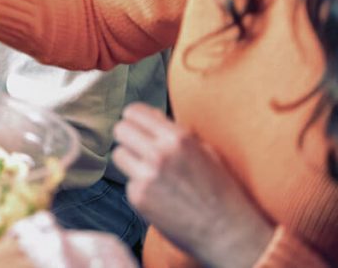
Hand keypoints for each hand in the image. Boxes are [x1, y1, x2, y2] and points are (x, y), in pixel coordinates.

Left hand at [112, 103, 272, 266]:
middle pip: (120, 129)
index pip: (134, 112)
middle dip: (128, 137)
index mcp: (178, 138)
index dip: (135, 119)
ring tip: (149, 172)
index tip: (138, 127)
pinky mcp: (138, 197)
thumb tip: (150, 114)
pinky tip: (158, 196)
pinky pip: (127, 182)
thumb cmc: (220, 190)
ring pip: (118, 154)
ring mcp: (146, 176)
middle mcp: (159, 154)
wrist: (227, 233)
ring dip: (130, 160)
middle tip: (139, 148)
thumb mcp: (206, 151)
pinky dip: (138, 186)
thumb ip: (176, 131)